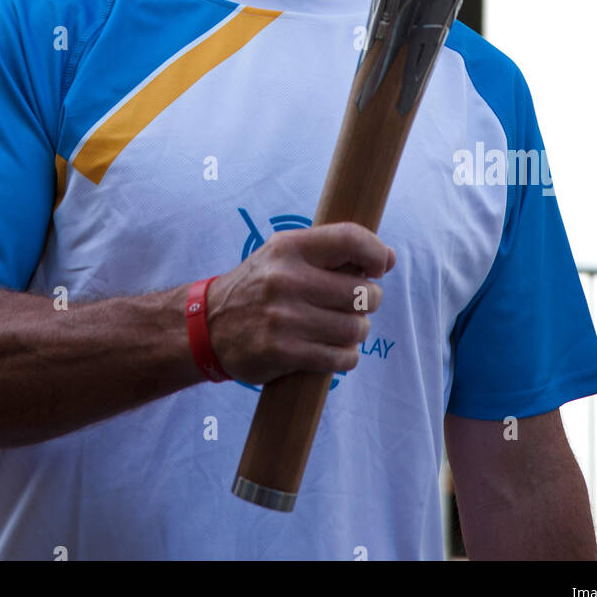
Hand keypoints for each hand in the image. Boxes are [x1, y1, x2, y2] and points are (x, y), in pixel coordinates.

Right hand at [204, 222, 394, 385]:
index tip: (380, 266)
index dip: (375, 252)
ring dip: (357, 332)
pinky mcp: (282, 352)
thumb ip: (330, 252)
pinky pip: (340, 357)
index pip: (349, 239)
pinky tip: (334, 350)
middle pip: (361, 292)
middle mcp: (286, 279)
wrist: (207, 326)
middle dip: (369, 301)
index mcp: (288, 247)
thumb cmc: (258, 286)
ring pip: (355, 329)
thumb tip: (388, 258)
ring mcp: (284, 317)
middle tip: (356, 304)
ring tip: (342, 328)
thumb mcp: (283, 255)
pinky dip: (346, 356)